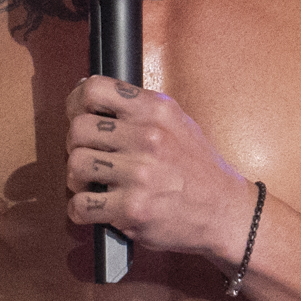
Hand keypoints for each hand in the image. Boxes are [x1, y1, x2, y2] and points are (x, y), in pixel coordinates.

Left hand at [63, 77, 251, 266]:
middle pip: (78, 129)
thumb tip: (90, 95)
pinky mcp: (132, 209)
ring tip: (94, 185)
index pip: (95, 89)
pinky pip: (80, 205)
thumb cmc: (198, 170)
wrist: (225, 212)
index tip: (78, 116)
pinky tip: (97, 207)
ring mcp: (140, 174)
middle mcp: (148, 138)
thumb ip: (139, 109)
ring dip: (77, 180)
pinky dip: (81, 210)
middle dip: (76, 146)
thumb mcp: (177, 123)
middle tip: (90, 157)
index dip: (76, 103)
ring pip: (76, 166)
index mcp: (156, 111)